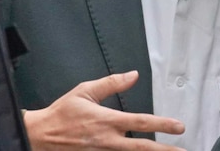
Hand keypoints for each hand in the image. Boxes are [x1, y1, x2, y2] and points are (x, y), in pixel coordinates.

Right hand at [22, 71, 185, 150]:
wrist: (39, 136)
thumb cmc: (62, 113)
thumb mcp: (85, 91)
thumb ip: (111, 83)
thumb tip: (133, 75)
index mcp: (107, 121)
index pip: (141, 122)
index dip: (162, 124)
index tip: (180, 127)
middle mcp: (108, 141)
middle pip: (143, 148)